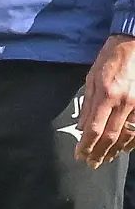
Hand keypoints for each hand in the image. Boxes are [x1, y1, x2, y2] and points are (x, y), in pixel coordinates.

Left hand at [76, 34, 134, 166]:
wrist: (133, 45)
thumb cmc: (109, 60)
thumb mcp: (91, 78)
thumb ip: (87, 104)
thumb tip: (82, 127)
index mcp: (106, 94)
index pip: (94, 128)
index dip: (87, 145)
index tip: (80, 155)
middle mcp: (123, 102)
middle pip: (110, 136)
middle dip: (100, 153)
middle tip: (91, 164)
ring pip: (127, 136)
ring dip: (115, 151)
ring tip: (105, 159)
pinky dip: (131, 142)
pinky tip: (123, 149)